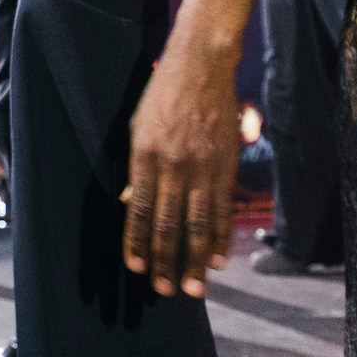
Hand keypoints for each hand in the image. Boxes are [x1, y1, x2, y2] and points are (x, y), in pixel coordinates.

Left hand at [121, 34, 240, 297]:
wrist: (201, 66)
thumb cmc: (161, 96)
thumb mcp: (136, 128)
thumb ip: (135, 169)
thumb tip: (130, 205)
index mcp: (145, 156)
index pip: (140, 210)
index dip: (138, 243)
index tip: (137, 269)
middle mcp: (174, 166)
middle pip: (169, 224)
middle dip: (166, 260)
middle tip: (165, 290)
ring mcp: (203, 167)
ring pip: (198, 223)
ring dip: (194, 260)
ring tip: (193, 288)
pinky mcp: (226, 165)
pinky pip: (223, 208)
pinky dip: (221, 236)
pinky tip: (218, 259)